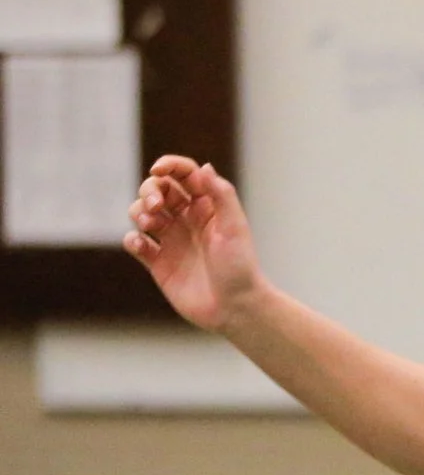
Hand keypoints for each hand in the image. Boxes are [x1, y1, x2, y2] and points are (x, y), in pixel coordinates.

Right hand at [123, 156, 270, 332]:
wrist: (235, 308)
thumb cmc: (240, 267)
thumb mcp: (234, 228)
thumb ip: (221, 196)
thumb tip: (204, 167)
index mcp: (207, 208)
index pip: (184, 176)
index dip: (169, 166)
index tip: (158, 170)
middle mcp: (188, 221)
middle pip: (158, 190)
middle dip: (149, 190)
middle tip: (156, 206)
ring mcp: (171, 240)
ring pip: (142, 213)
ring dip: (138, 211)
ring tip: (149, 224)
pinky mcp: (158, 262)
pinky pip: (135, 242)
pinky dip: (132, 239)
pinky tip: (142, 245)